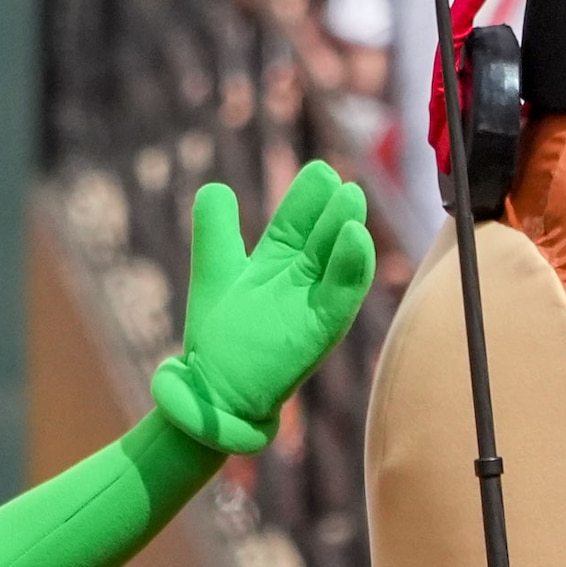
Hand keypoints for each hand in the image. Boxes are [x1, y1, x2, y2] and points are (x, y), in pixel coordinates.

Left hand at [160, 163, 373, 456]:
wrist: (209, 395)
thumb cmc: (217, 339)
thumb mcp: (215, 273)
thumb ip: (216, 231)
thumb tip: (216, 188)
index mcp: (277, 267)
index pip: (297, 226)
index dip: (307, 201)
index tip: (319, 171)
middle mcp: (299, 286)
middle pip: (321, 241)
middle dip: (333, 212)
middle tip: (343, 183)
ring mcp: (309, 310)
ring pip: (337, 265)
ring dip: (347, 234)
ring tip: (351, 201)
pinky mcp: (315, 336)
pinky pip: (340, 300)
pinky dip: (351, 271)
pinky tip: (356, 240)